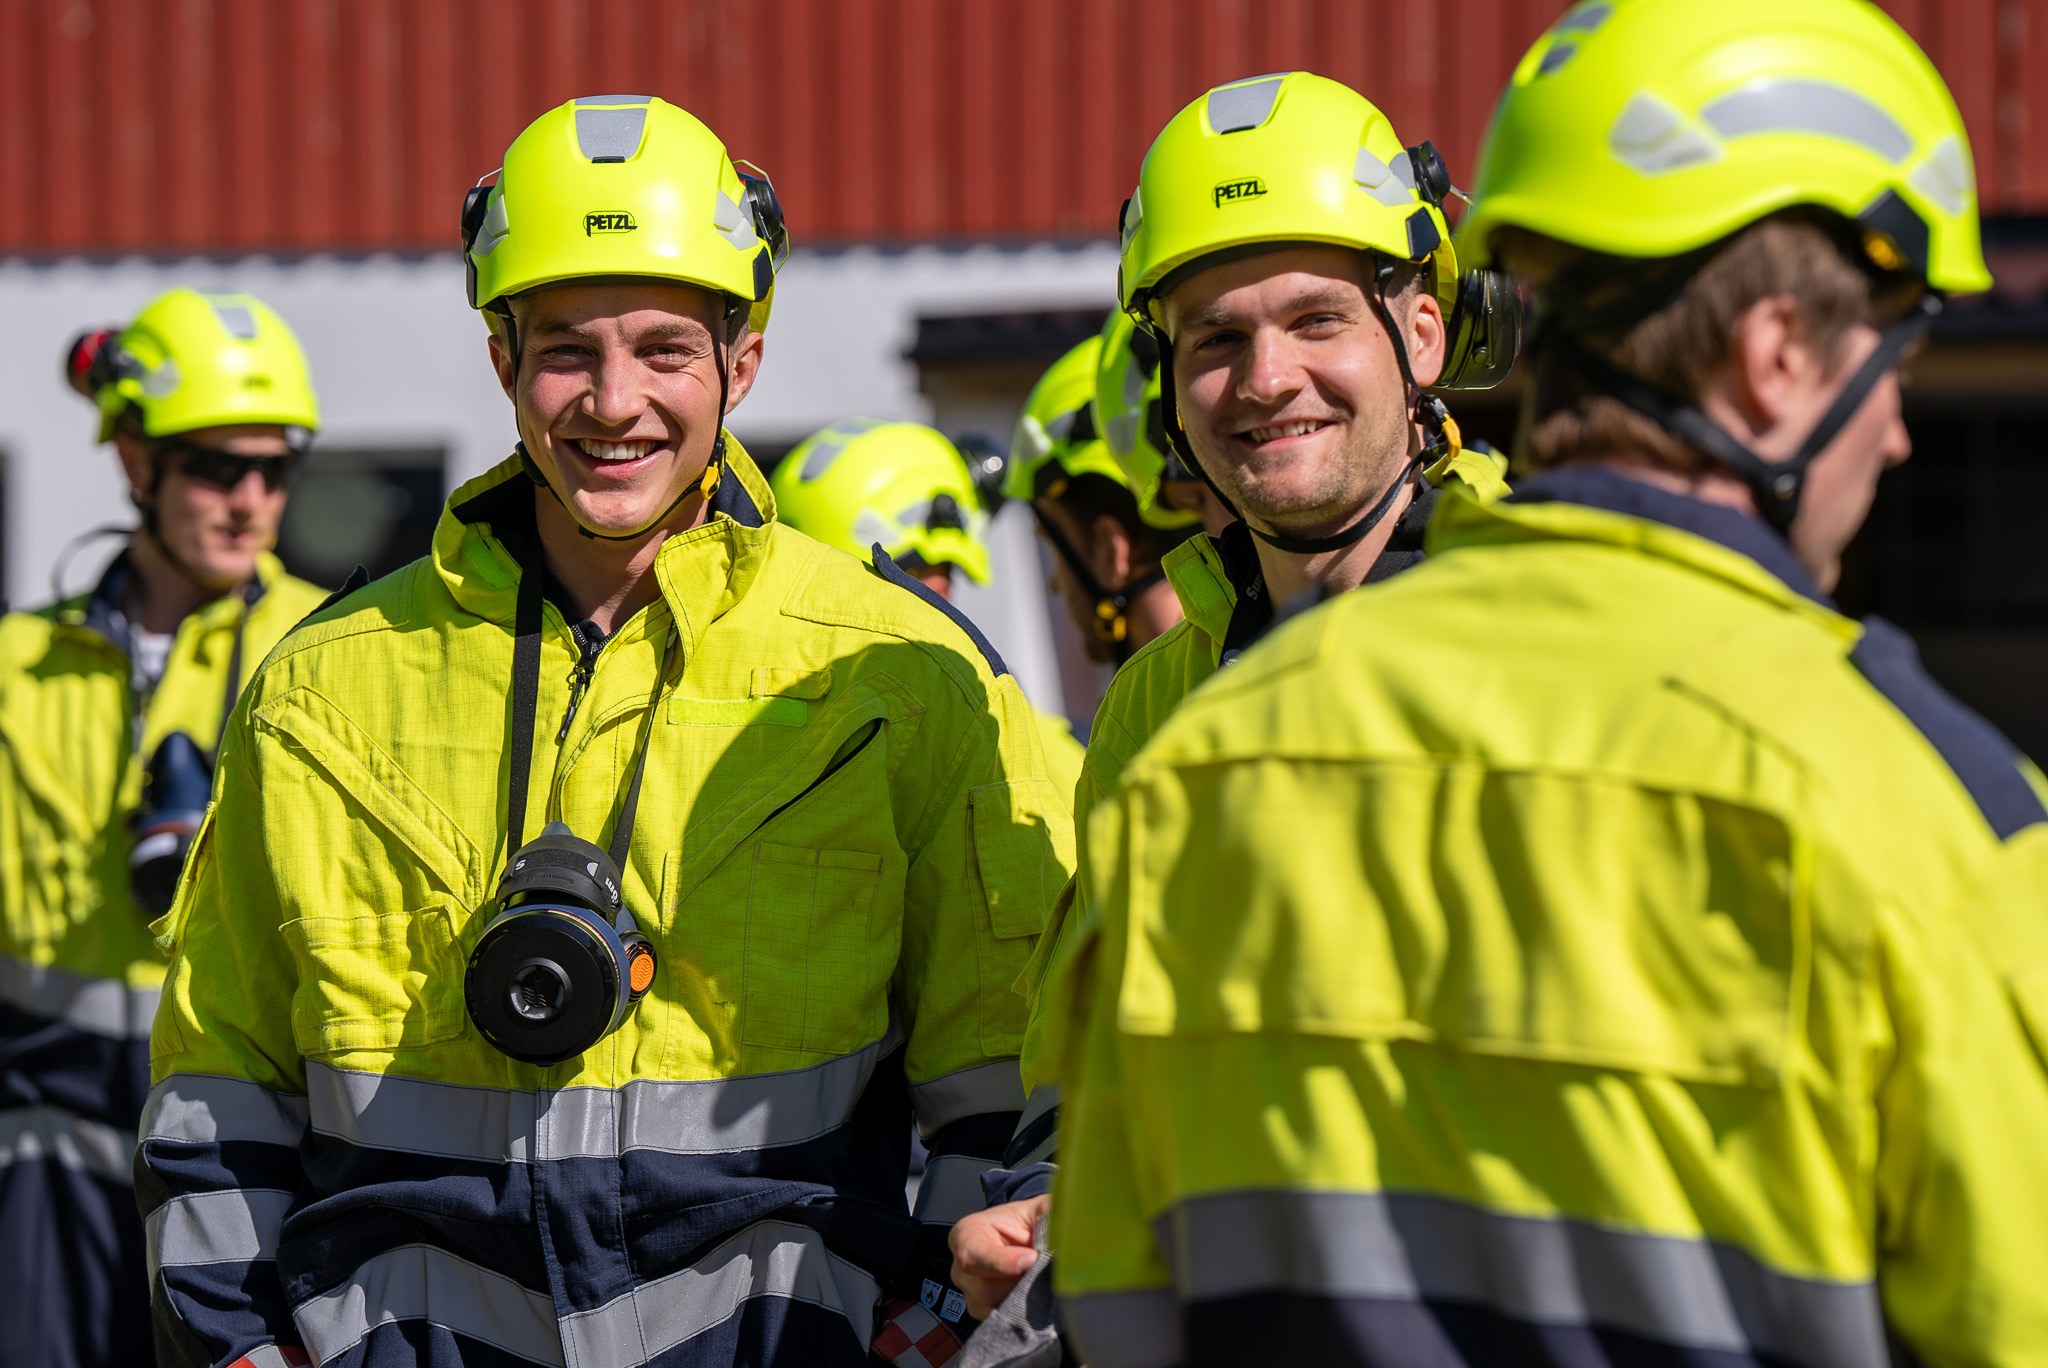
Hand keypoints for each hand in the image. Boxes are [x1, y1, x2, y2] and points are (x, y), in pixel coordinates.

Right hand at [948, 1195, 1050, 1319]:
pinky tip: (1036, 1292)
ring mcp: (971, 1295)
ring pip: (997, 1309)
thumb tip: (1068, 1223)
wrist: (1025, 1239)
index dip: (1003, 1262)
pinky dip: (1025, 1311)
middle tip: (1046, 1271)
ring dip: (1025, 1299)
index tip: (1033, 1259)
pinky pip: (1005, 1321)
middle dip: (1021, 1283)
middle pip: (986, 1290)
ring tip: (1042, 1278)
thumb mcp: (1039, 1209)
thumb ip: (1050, 1213)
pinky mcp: (985, 1313)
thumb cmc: (1026, 1222)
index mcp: (966, 1235)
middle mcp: (961, 1269)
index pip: (972, 1256)